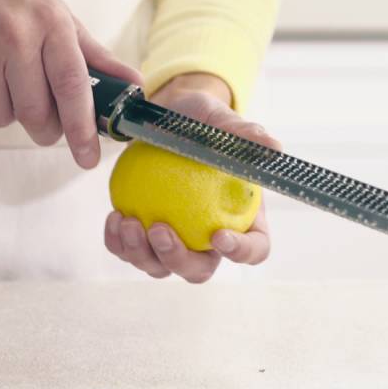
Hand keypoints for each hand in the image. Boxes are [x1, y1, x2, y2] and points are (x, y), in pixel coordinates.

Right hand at [0, 0, 141, 168]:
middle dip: (45, 130)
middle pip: (36, 113)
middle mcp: (16, 35)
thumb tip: (135, 85)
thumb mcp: (57, 18)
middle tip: (46, 124)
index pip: (71, 85)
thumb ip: (96, 56)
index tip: (89, 157)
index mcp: (51, 23)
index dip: (82, 127)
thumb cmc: (12, 4)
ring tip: (7, 82)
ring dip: (10, 113)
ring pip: (3, 117)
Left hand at [103, 73, 281, 282]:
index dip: (241, 252)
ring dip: (139, 252)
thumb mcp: (220, 121)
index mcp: (241, 219)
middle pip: (199, 270)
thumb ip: (244, 134)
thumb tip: (272, 148)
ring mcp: (173, 239)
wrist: (163, 118)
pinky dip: (118, 241)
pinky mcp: (141, 233)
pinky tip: (114, 217)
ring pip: (158, 266)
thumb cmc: (199, 121)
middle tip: (158, 229)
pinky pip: (128, 250)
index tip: (218, 235)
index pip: (254, 249)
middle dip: (177, 259)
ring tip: (126, 220)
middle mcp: (207, 238)